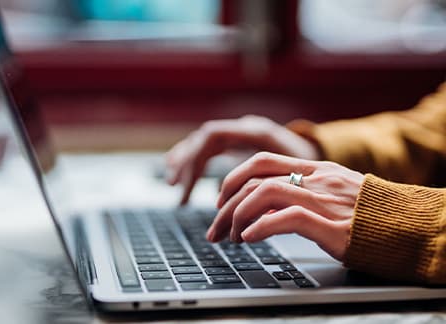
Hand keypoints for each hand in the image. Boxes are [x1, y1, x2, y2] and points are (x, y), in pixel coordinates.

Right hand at [165, 116, 320, 204]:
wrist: (324, 153)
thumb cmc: (314, 168)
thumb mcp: (295, 176)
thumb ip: (269, 187)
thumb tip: (244, 210)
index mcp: (257, 131)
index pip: (213, 136)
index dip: (196, 161)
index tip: (189, 188)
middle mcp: (245, 128)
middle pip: (203, 140)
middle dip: (186, 166)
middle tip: (177, 191)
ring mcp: (241, 133)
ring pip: (203, 141)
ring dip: (185, 162)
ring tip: (172, 183)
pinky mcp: (239, 142)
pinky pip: (207, 147)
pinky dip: (191, 158)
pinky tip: (176, 169)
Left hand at [207, 152, 363, 260]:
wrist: (410, 226)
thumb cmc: (370, 213)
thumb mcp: (334, 192)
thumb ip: (301, 192)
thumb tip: (263, 206)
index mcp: (315, 169)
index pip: (261, 161)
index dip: (233, 178)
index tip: (221, 200)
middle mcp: (316, 179)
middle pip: (255, 178)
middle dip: (226, 203)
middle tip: (215, 227)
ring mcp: (324, 200)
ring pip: (264, 194)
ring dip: (237, 216)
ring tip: (230, 237)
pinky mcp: (332, 226)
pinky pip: (287, 218)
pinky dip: (260, 227)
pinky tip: (249, 238)